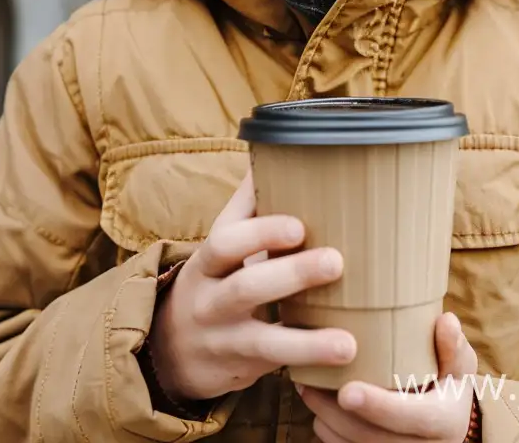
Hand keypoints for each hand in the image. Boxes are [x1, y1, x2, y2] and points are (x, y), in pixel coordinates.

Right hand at [148, 167, 356, 403]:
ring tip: (348, 342)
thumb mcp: (221, 244)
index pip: (227, 239)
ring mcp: (224, 336)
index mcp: (210, 258)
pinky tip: (341, 367)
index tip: (300, 224)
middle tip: (336, 261)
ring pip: (261, 339)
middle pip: (245, 285)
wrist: (170, 346)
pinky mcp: (240, 369)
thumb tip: (275, 146)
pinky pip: (274, 372)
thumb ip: (246, 205)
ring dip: (306, 341)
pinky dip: (306, 369)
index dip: (261, 231)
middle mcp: (212, 296)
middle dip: (290, 274)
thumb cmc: (214, 280)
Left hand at [297, 312, 480, 442]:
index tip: (347, 391)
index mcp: (446, 420)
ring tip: (305, 391)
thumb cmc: (448, 382)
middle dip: (339, 416)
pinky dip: (333, 438)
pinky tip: (317, 414)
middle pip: (378, 439)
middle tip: (306, 385)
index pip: (415, 418)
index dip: (380, 407)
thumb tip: (447, 320)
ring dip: (329, 425)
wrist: (450, 421)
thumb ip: (451, 346)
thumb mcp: (457, 365)